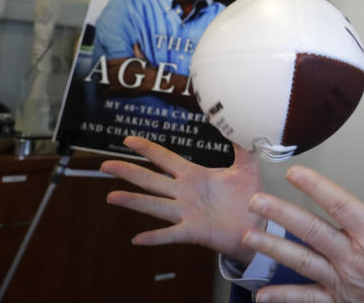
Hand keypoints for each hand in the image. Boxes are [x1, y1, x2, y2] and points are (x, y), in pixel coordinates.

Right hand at [100, 135, 264, 263]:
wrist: (258, 224)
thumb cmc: (248, 197)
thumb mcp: (246, 168)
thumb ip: (241, 147)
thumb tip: (240, 125)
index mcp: (195, 176)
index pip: (166, 159)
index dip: (148, 149)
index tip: (128, 140)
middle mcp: (185, 193)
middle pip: (152, 180)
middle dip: (129, 172)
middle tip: (105, 165)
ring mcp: (187, 213)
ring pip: (155, 205)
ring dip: (133, 201)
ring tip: (112, 196)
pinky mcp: (194, 232)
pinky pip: (171, 234)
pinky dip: (155, 237)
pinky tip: (138, 238)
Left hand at [243, 167, 363, 302]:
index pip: (339, 203)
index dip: (315, 186)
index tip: (294, 173)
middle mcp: (354, 255)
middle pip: (311, 230)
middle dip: (281, 214)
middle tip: (257, 202)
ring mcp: (345, 279)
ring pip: (302, 261)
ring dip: (274, 248)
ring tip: (249, 237)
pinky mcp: (341, 300)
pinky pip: (308, 298)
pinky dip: (284, 297)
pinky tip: (262, 294)